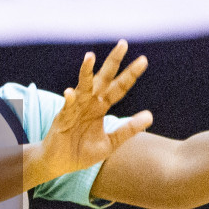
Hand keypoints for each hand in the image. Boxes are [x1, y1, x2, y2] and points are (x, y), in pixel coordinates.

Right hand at [27, 41, 153, 185]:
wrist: (58, 164)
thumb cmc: (81, 152)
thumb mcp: (110, 143)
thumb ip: (128, 130)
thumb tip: (150, 116)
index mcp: (100, 107)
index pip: (119, 88)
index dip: (130, 75)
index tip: (143, 60)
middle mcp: (89, 103)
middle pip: (103, 78)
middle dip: (113, 61)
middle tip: (123, 44)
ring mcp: (74, 109)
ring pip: (82, 86)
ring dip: (85, 72)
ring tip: (90, 57)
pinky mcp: (61, 119)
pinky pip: (66, 107)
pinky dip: (68, 100)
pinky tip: (70, 92)